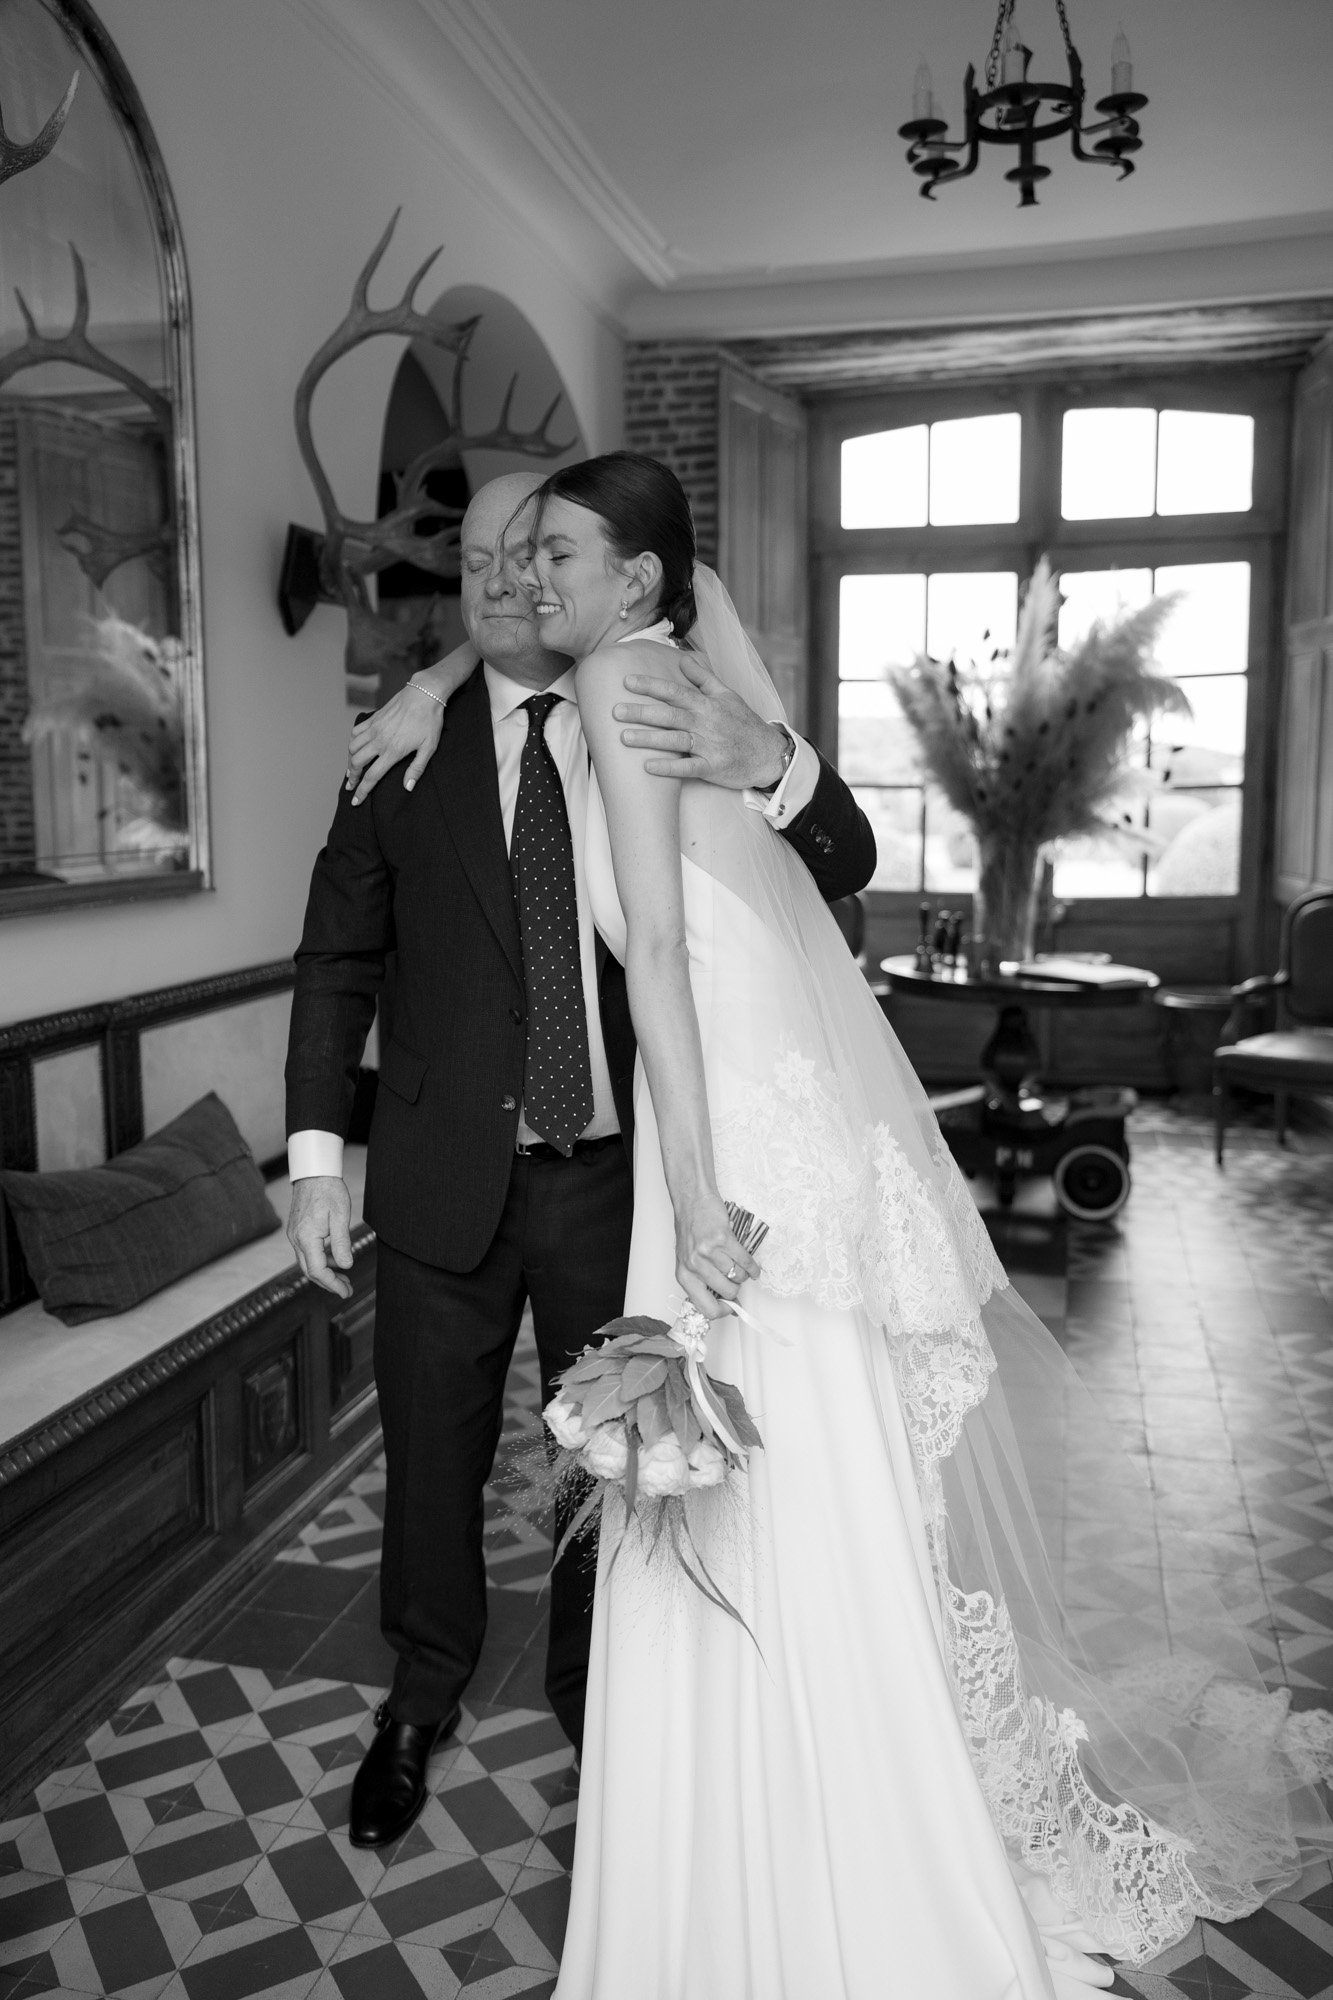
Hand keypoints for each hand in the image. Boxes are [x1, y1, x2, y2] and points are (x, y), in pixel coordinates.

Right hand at [287, 1176, 354, 1298]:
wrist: (313, 1172)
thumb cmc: (328, 1190)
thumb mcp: (340, 1216)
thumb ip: (341, 1243)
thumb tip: (346, 1266)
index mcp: (306, 1237)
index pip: (317, 1270)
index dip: (332, 1284)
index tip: (345, 1291)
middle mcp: (296, 1239)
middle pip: (309, 1271)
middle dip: (328, 1283)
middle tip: (347, 1289)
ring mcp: (294, 1235)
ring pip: (307, 1262)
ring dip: (325, 1272)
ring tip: (344, 1277)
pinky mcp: (297, 1230)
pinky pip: (307, 1252)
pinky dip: (320, 1260)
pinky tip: (334, 1259)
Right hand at [345, 684, 443, 803]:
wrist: (424, 694)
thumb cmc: (430, 721)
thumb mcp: (429, 748)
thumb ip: (417, 769)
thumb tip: (407, 787)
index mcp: (393, 751)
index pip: (372, 776)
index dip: (362, 791)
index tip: (356, 801)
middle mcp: (379, 741)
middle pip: (356, 763)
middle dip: (352, 778)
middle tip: (351, 786)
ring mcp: (374, 728)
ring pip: (352, 748)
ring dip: (350, 761)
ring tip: (352, 770)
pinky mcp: (373, 719)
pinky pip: (355, 732)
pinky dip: (352, 742)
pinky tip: (355, 748)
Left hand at [614, 652, 787, 789]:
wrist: (769, 753)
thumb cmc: (745, 723)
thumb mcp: (728, 694)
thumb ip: (703, 677)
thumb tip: (683, 658)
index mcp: (707, 704)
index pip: (675, 691)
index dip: (651, 685)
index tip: (627, 681)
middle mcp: (706, 723)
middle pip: (670, 715)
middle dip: (642, 712)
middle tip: (615, 711)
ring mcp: (710, 746)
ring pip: (675, 740)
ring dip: (649, 739)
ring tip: (623, 737)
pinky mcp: (713, 767)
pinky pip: (688, 768)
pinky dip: (669, 768)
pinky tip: (648, 767)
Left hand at [673, 1187, 760, 1321]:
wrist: (692, 1202)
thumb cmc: (691, 1231)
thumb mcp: (688, 1260)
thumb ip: (702, 1282)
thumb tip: (726, 1304)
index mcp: (684, 1275)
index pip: (705, 1308)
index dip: (722, 1312)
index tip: (731, 1308)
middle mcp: (694, 1266)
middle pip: (726, 1293)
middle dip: (736, 1290)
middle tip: (735, 1281)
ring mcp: (708, 1252)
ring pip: (737, 1277)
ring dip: (743, 1275)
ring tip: (739, 1267)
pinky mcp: (723, 1239)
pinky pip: (745, 1262)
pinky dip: (753, 1267)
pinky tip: (753, 1268)